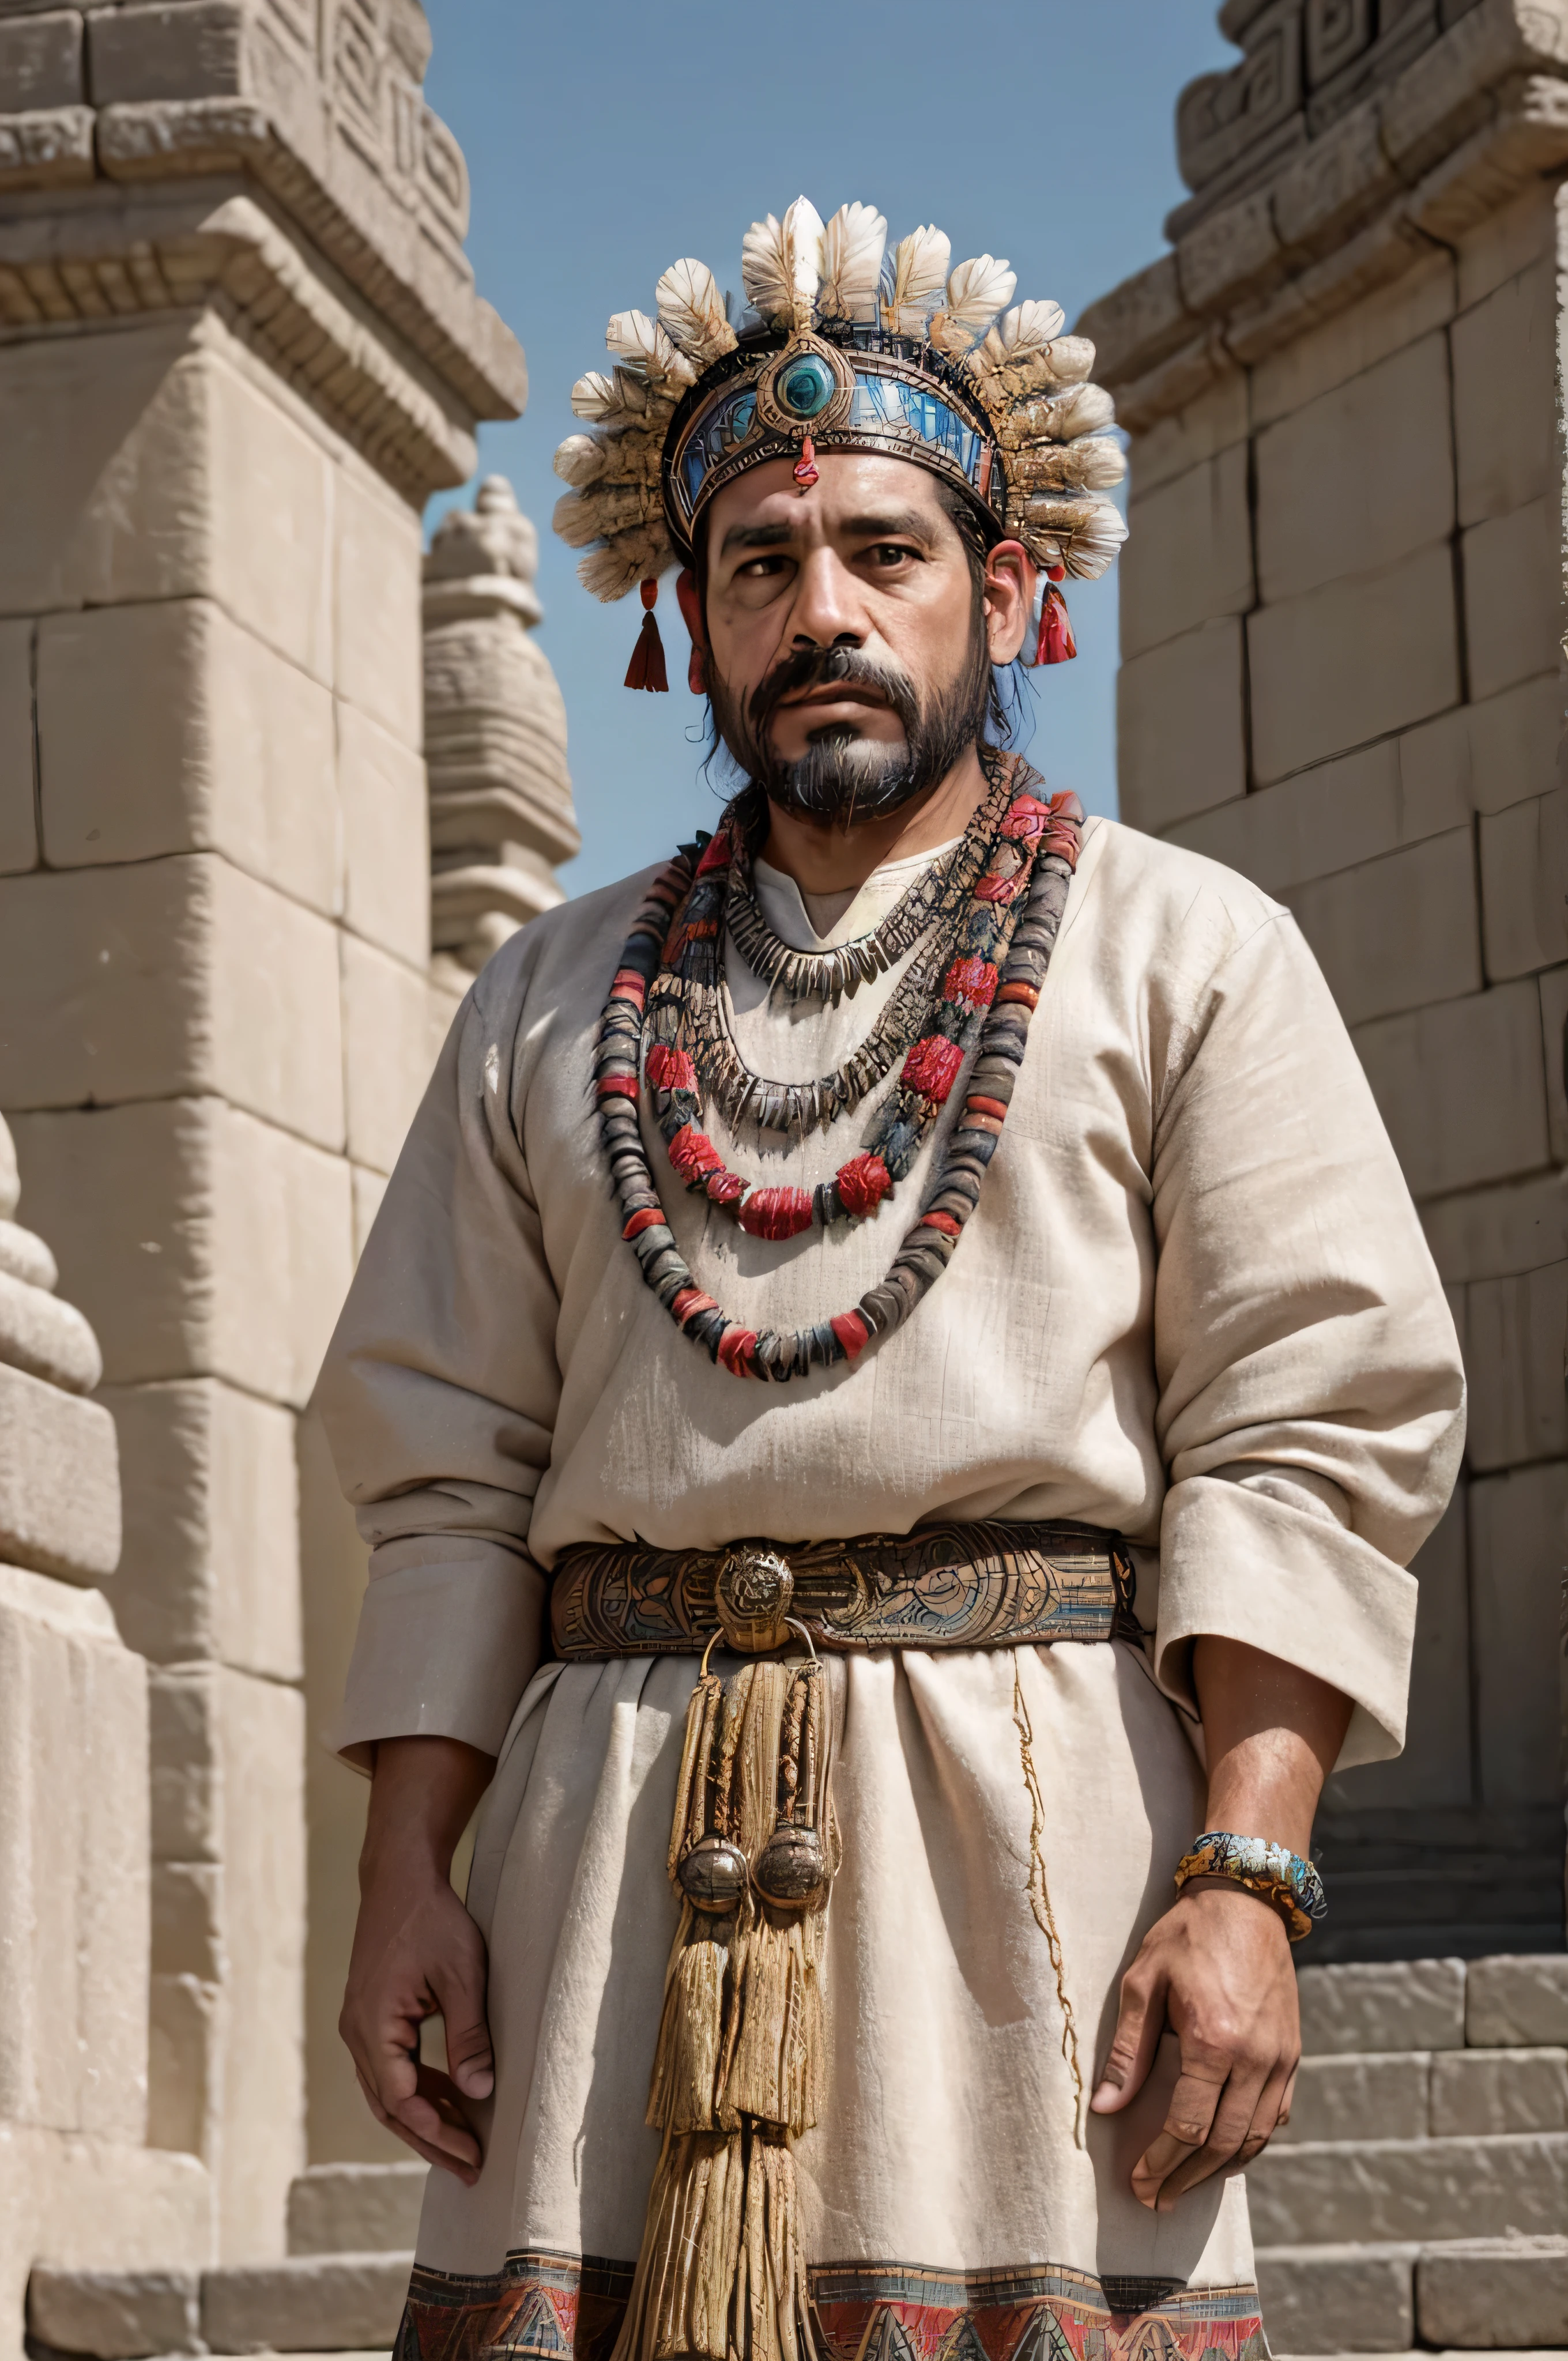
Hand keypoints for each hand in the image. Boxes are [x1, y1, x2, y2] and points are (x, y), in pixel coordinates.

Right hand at [339, 1735, 495, 2181]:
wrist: (400, 1877)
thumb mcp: (462, 1975)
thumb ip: (469, 2035)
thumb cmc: (432, 1919)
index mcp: (373, 2025)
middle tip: (470, 2169)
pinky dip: (420, 2089)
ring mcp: (361, 2026)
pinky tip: (451, 2100)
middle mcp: (357, 2033)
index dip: (436, 2133)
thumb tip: (480, 2093)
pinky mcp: (372, 2017)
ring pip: (389, 2091)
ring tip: (466, 2146)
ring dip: (425, 2119)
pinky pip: (392, 2069)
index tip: (472, 2155)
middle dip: (431, 2140)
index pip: (401, 2100)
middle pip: (390, 2107)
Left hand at [1089, 1878, 1298, 2208]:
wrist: (1246, 1901)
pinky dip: (1251, 2143)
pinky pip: (1276, 2116)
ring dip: (1219, 2171)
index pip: (1188, 2125)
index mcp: (1214, 2040)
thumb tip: (1105, 2106)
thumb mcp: (1143, 1982)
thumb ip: (1128, 2050)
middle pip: (1222, 2143)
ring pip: (1254, 2138)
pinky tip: (1226, 2154)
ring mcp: (1280, 2059)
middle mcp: (1255, 2058)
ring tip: (1186, 2187)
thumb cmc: (1187, 1936)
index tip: (1138, 2183)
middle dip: (1186, 2178)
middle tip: (1158, 2199)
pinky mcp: (1293, 2055)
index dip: (1161, 2161)